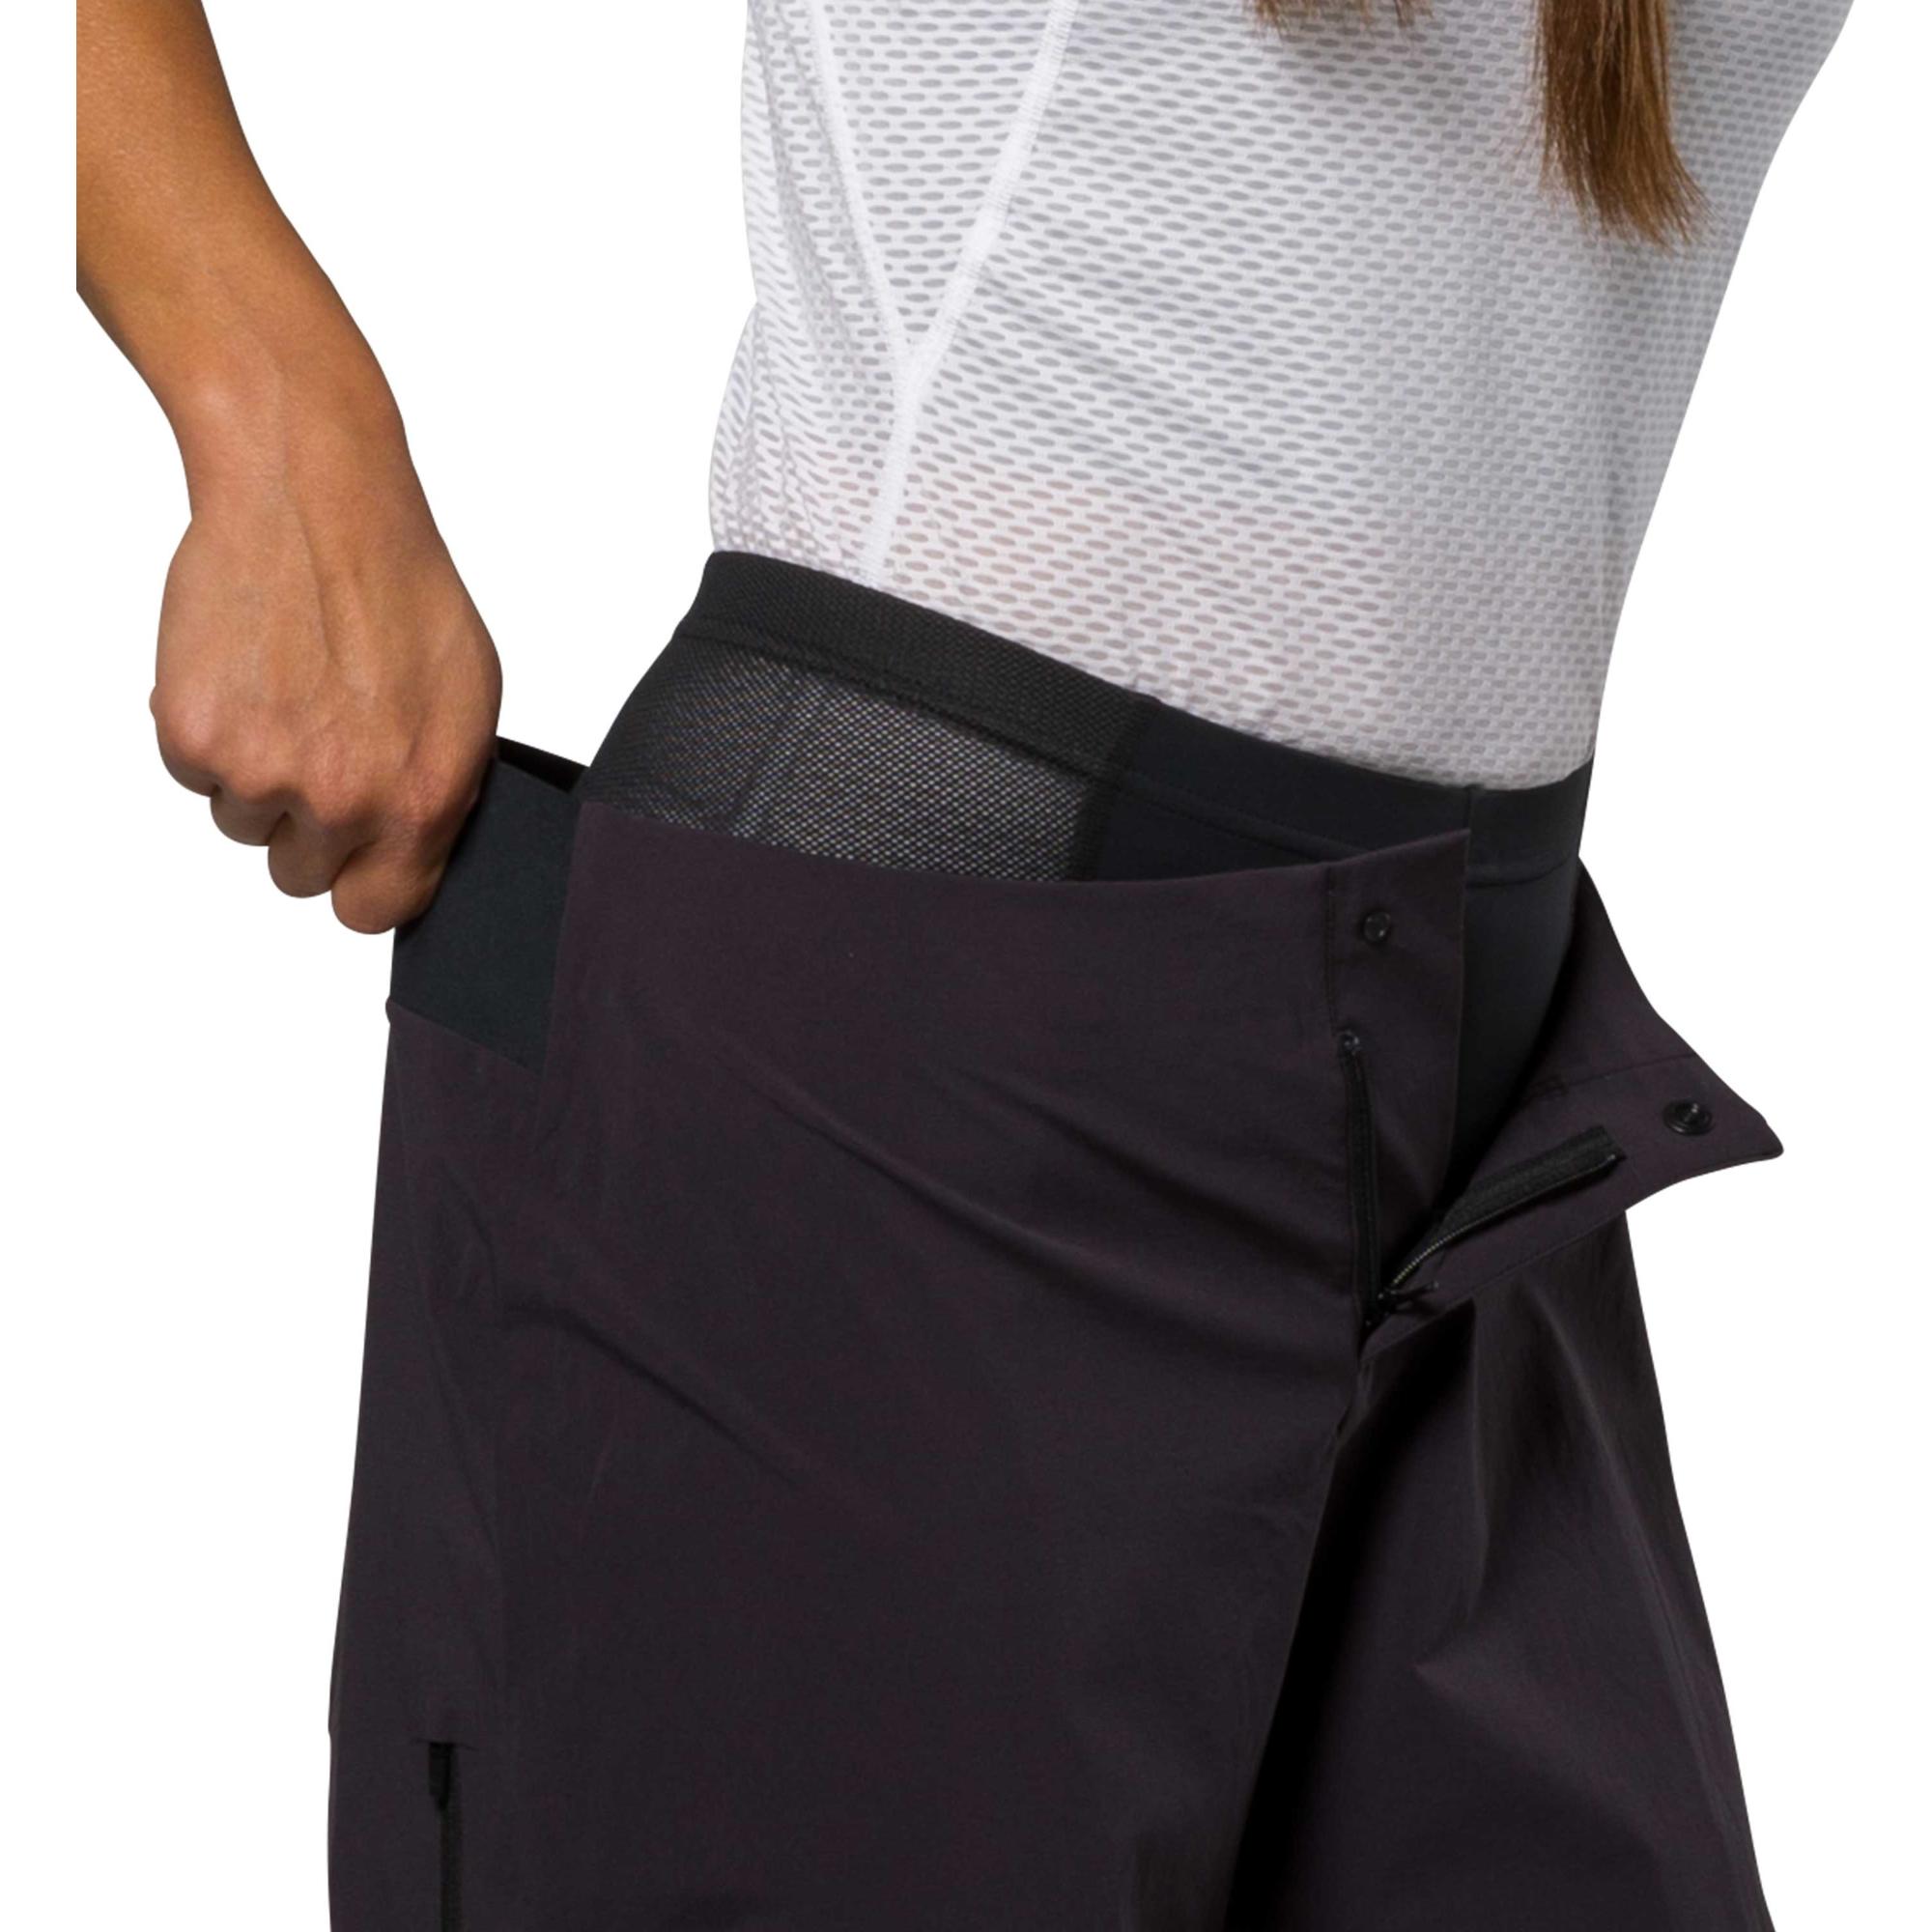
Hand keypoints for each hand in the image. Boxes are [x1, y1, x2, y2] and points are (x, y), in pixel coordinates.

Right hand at [151, 410, 502, 933]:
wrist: (316, 503)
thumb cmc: (401, 591)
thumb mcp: (469, 703)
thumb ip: (442, 791)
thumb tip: (416, 851)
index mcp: (421, 801)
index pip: (375, 911)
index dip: (359, 883)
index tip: (354, 858)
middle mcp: (344, 801)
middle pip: (300, 876)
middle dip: (306, 826)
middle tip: (318, 745)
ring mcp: (263, 773)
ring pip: (243, 824)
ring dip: (257, 775)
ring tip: (288, 693)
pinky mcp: (193, 736)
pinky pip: (195, 774)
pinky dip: (210, 733)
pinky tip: (247, 672)